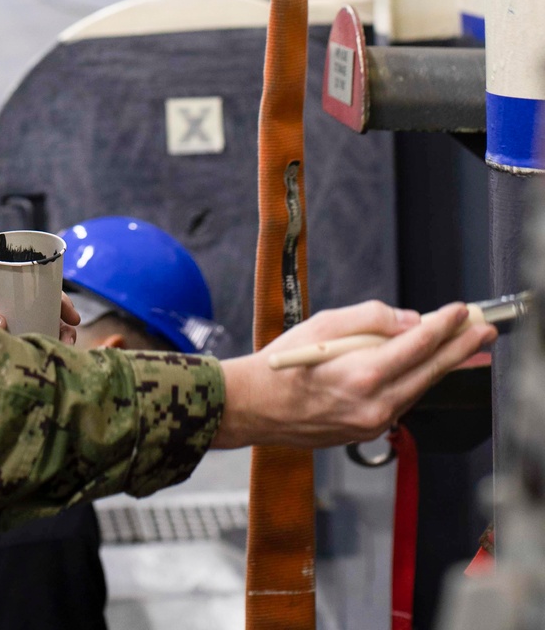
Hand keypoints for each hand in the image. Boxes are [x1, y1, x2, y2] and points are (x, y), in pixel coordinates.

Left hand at [0, 274, 80, 344]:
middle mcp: (4, 302)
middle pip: (43, 308)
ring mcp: (1, 320)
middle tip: (71, 337)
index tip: (72, 317)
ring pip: (35, 325)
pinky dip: (36, 348)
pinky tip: (44, 359)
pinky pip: (21, 341)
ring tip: (61, 350)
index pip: (37, 287)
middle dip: (61, 322)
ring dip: (52, 335)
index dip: (58, 300)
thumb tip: (2, 323)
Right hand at [214, 300, 496, 448]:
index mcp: (363, 374)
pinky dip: (415, 381)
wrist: (257, 406)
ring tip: (461, 346)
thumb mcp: (324, 324)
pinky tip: (423, 367)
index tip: (460, 310)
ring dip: (440, 365)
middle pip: (430, 372)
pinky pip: (401, 401)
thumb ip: (371, 318)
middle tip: (483, 330)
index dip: (443, 324)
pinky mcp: (368, 431)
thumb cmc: (283, 363)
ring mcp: (373, 423)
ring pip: (418, 388)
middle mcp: (375, 404)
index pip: (417, 344)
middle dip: (460, 349)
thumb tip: (409, 321)